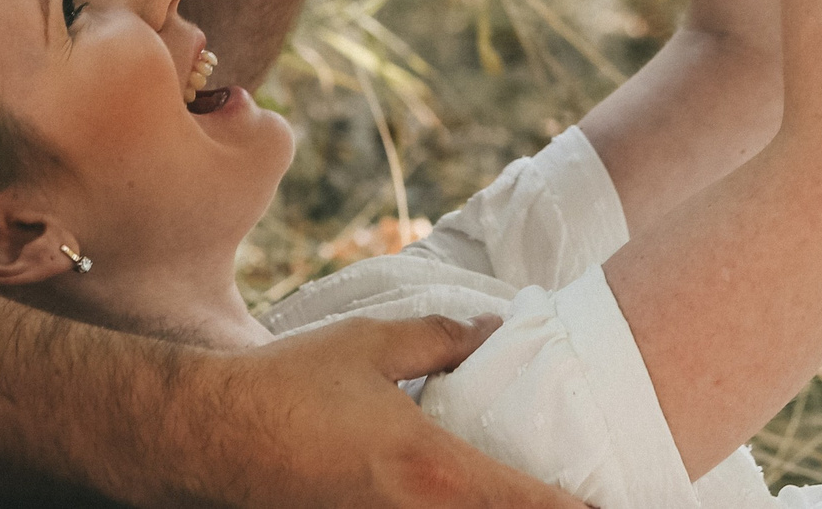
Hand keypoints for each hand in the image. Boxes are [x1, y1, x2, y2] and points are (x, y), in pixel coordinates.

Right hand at [170, 315, 584, 507]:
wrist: (206, 435)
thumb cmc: (289, 385)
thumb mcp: (371, 344)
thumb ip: (442, 339)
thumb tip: (497, 331)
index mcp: (434, 470)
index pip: (533, 506)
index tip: (615, 502)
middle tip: (584, 497)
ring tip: (526, 494)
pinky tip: (469, 497)